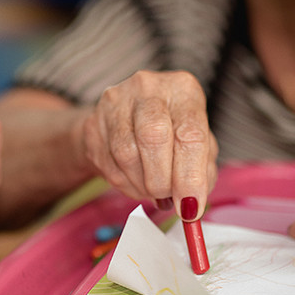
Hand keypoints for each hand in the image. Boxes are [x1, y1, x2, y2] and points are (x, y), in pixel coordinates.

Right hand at [79, 70, 217, 219]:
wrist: (126, 119)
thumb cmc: (172, 132)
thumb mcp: (199, 145)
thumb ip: (201, 172)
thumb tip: (190, 204)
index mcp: (182, 89)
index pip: (190, 134)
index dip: (191, 176)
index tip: (191, 206)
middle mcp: (147, 87)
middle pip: (154, 137)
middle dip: (163, 180)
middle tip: (168, 197)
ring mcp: (115, 103)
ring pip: (127, 154)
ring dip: (143, 184)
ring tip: (153, 189)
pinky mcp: (93, 123)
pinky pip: (109, 164)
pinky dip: (126, 184)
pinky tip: (136, 182)